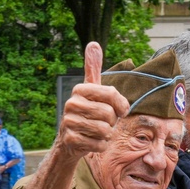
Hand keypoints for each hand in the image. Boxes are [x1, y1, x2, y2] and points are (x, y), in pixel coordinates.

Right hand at [56, 42, 129, 160]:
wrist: (70, 141)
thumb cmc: (89, 113)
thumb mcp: (92, 90)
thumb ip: (93, 68)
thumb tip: (93, 43)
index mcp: (80, 89)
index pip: (111, 93)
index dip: (120, 105)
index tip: (118, 109)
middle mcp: (72, 103)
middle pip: (109, 114)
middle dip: (112, 122)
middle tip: (103, 122)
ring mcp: (69, 122)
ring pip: (104, 130)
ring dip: (106, 135)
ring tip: (97, 132)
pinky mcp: (70, 140)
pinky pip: (99, 144)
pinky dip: (101, 145)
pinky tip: (92, 142)